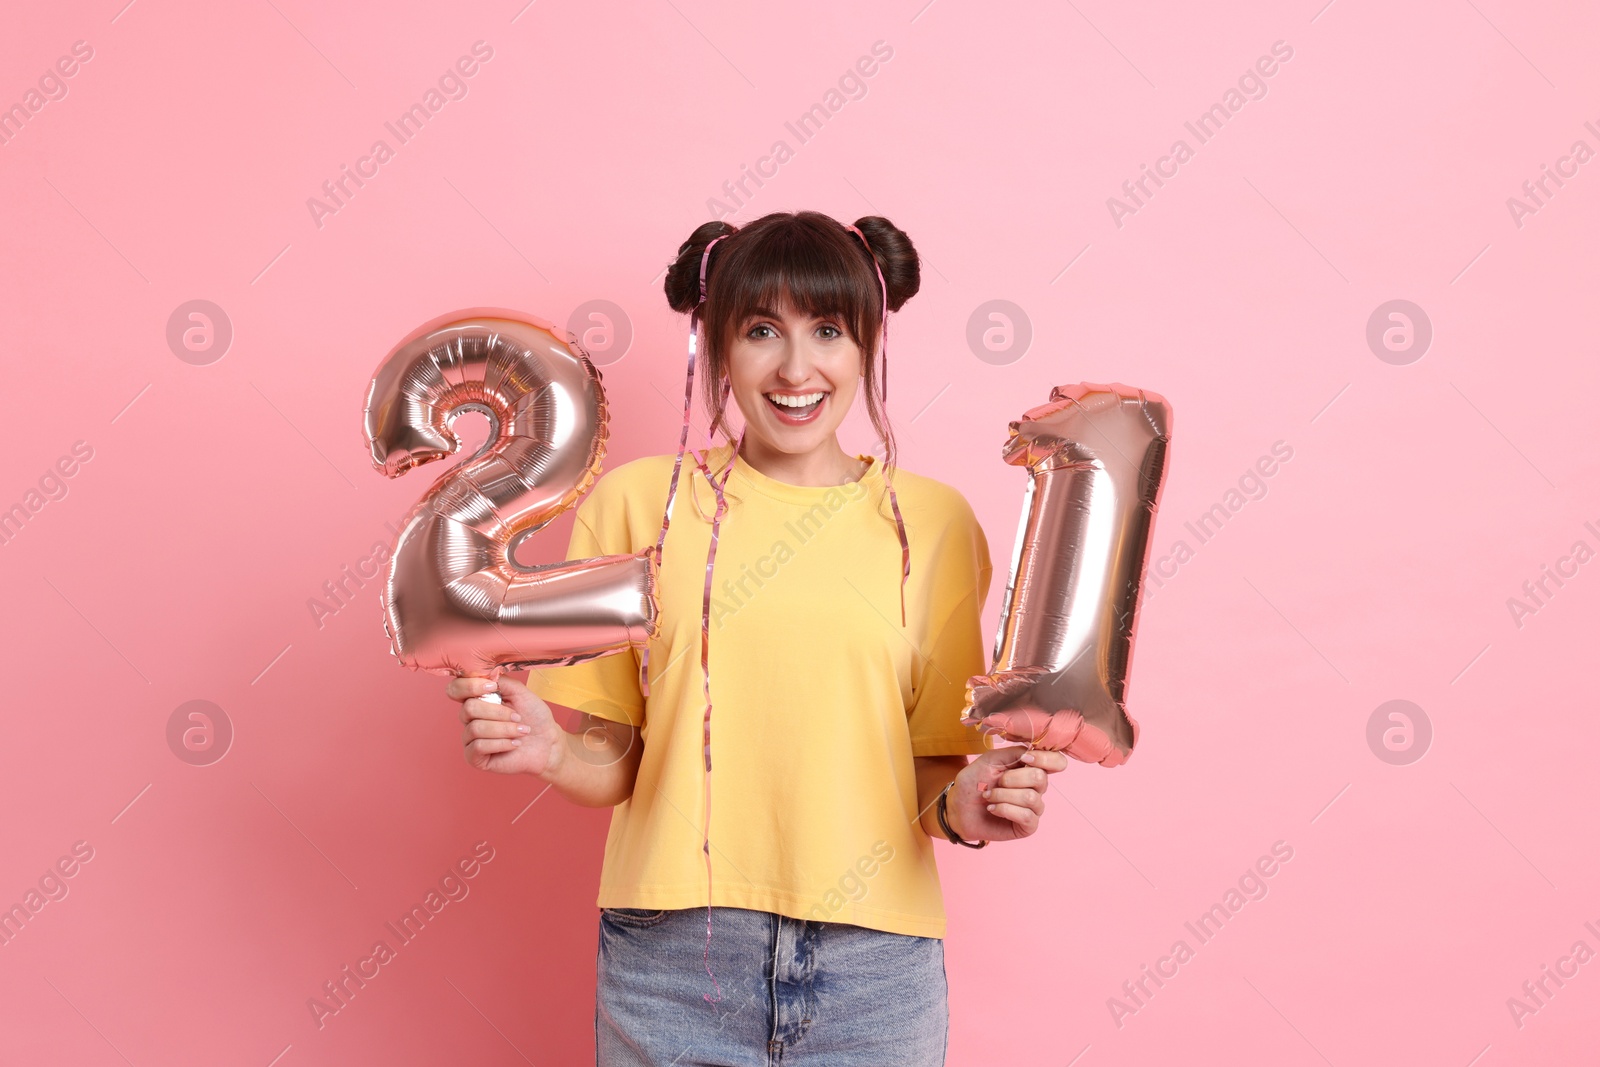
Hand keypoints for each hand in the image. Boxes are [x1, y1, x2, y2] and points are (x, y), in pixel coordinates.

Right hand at [445, 675, 565, 778]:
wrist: (547, 742)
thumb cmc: (533, 716)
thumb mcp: (520, 691)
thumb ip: (500, 680)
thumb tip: (483, 674)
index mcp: (477, 699)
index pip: (455, 689)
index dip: (469, 686)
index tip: (493, 687)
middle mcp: (469, 718)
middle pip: (468, 708)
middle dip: (499, 712)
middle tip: (518, 717)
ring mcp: (470, 738)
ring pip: (476, 728)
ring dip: (504, 729)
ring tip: (521, 731)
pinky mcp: (474, 757)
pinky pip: (478, 747)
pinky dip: (501, 743)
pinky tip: (514, 744)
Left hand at [945, 747, 1068, 841]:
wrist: (958, 807)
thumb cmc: (974, 782)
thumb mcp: (990, 760)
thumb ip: (1014, 753)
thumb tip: (1033, 752)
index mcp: (1030, 768)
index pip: (1057, 762)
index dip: (1045, 759)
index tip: (1025, 759)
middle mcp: (1037, 788)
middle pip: (1040, 778)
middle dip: (1011, 779)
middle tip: (996, 783)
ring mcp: (1034, 808)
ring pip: (1031, 798)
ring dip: (1003, 795)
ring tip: (989, 797)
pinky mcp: (1028, 826)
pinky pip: (1026, 816)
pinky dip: (1005, 809)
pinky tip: (993, 809)